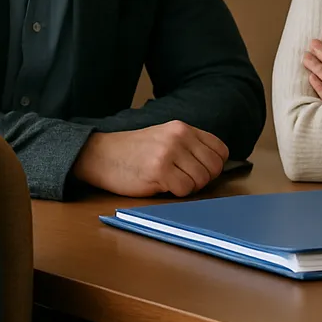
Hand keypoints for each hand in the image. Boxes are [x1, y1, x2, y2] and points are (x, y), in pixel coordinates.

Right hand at [72, 121, 227, 196]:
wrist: (100, 155)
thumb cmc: (133, 153)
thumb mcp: (164, 138)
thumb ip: (188, 146)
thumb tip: (214, 168)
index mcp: (182, 128)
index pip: (220, 149)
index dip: (213, 166)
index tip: (198, 171)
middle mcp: (179, 136)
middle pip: (214, 167)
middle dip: (203, 179)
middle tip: (184, 180)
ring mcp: (169, 152)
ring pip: (201, 180)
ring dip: (188, 187)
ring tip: (170, 182)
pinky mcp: (159, 169)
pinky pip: (185, 189)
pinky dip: (176, 192)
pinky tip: (161, 185)